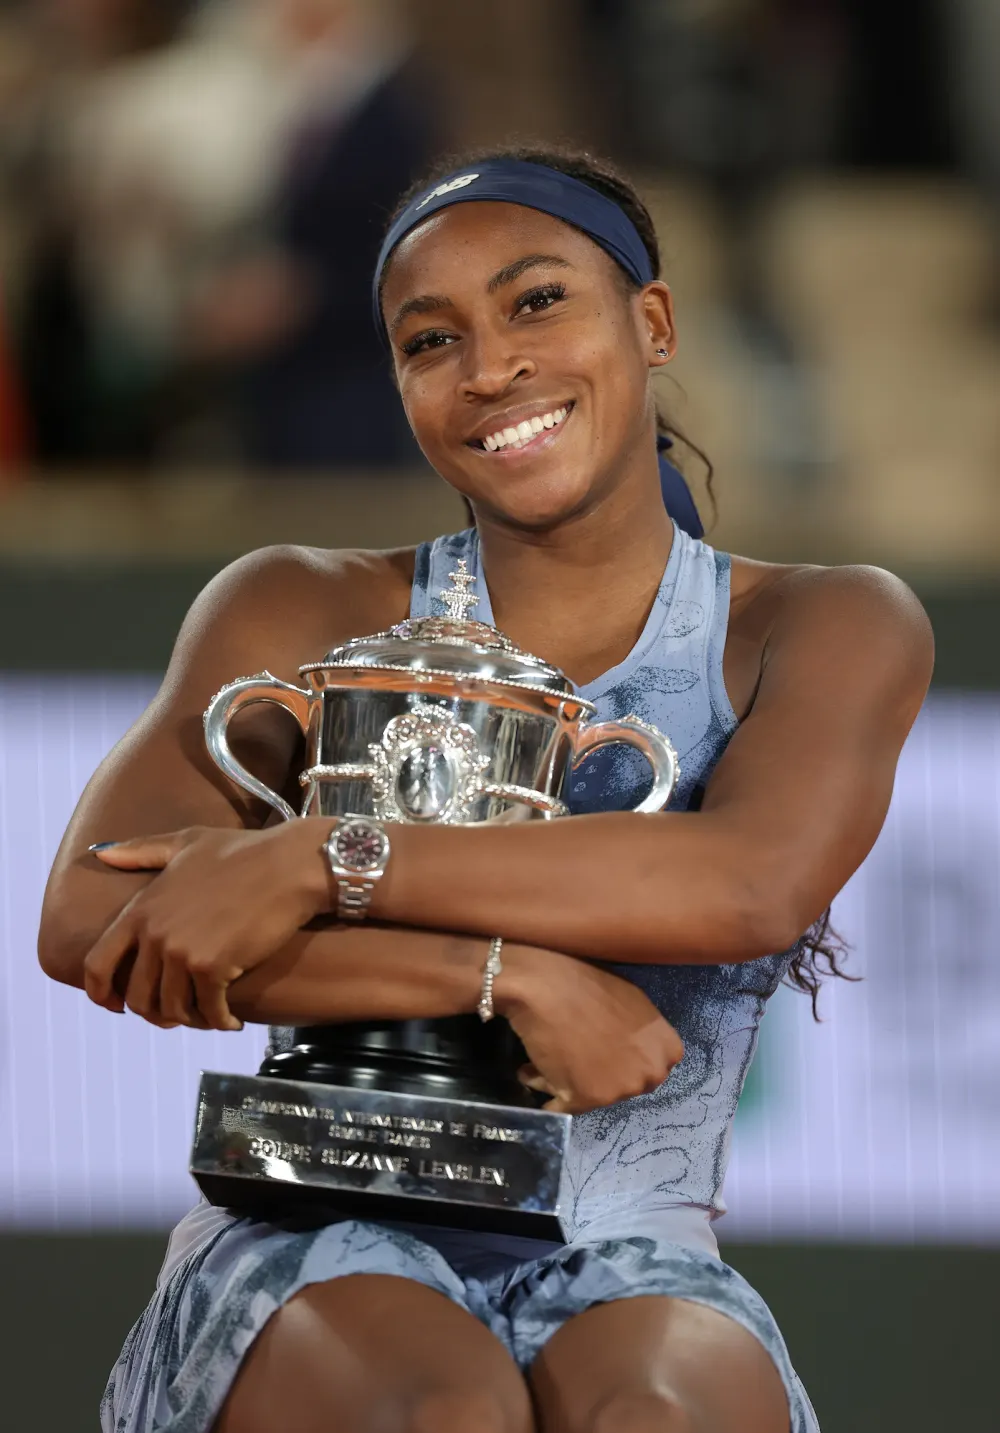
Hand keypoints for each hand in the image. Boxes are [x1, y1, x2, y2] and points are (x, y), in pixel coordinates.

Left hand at [83, 823, 331, 1030]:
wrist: (290, 865)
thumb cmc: (243, 851)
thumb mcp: (187, 842)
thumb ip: (142, 851)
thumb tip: (101, 852)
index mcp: (141, 909)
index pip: (97, 964)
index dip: (100, 993)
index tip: (116, 1005)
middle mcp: (155, 934)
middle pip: (138, 997)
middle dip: (156, 1013)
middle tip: (180, 1014)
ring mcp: (182, 953)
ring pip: (172, 1010)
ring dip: (191, 1020)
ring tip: (209, 1015)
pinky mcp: (214, 968)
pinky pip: (209, 1012)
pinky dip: (221, 1022)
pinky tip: (232, 1021)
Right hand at [501, 949, 683, 1114]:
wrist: (546, 986)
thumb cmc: (587, 983)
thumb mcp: (633, 1000)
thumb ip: (642, 1033)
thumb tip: (629, 1048)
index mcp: (668, 1049)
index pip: (650, 1068)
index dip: (624, 1061)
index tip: (606, 1051)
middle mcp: (649, 1074)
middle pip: (624, 1085)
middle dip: (602, 1075)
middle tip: (578, 1054)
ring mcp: (619, 1090)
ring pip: (592, 1096)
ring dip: (570, 1082)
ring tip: (550, 1057)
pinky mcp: (586, 1100)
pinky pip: (564, 1108)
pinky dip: (550, 1098)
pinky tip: (535, 1075)